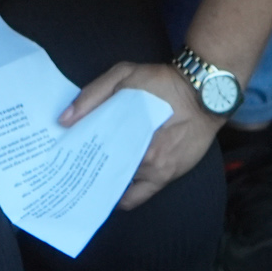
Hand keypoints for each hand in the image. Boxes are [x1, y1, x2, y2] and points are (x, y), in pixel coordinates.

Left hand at [59, 60, 223, 211]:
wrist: (207, 92)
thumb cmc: (164, 82)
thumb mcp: (125, 75)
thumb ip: (93, 95)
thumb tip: (64, 121)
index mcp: (129, 136)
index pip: (93, 155)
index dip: (77, 156)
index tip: (65, 156)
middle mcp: (143, 161)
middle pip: (105, 171)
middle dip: (89, 169)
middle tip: (74, 164)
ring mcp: (157, 173)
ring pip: (121, 184)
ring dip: (106, 180)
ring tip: (90, 173)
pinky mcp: (168, 177)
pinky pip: (139, 196)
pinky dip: (124, 195)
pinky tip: (111, 188)